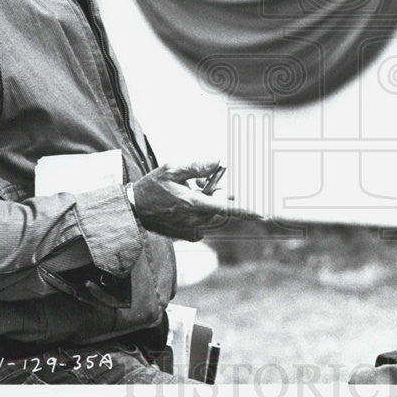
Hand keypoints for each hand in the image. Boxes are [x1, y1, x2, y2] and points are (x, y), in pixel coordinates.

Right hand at [131, 161, 264, 240]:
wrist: (133, 210)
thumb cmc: (151, 188)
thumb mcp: (171, 169)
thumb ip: (196, 166)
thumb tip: (217, 161)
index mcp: (193, 204)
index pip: (226, 208)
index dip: (246, 209)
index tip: (263, 213)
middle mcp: (195, 220)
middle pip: (220, 205)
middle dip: (217, 192)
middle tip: (201, 181)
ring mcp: (192, 230)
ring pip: (213, 214)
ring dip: (208, 201)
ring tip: (190, 190)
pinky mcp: (188, 235)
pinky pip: (204, 222)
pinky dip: (200, 212)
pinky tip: (185, 205)